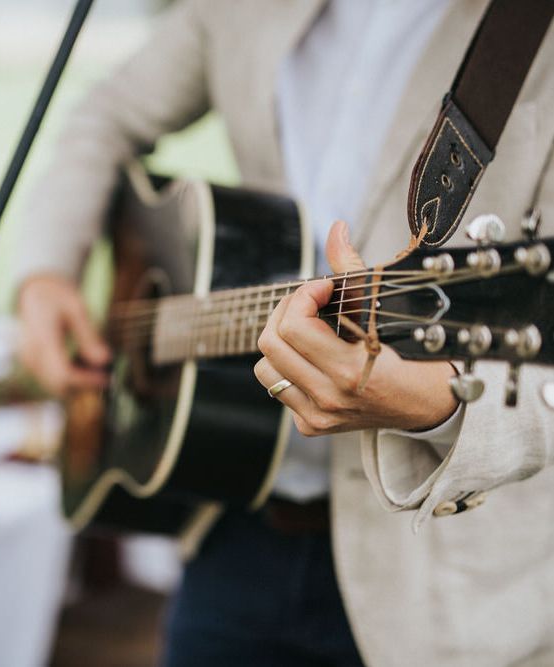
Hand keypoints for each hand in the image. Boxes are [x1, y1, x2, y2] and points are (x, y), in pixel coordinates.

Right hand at [17, 274, 110, 394]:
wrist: (33, 290)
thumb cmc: (57, 296)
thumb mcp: (77, 309)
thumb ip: (89, 336)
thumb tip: (105, 360)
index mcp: (43, 338)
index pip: (63, 374)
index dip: (86, 381)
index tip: (106, 378)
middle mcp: (31, 353)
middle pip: (58, 385)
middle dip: (82, 385)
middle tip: (104, 374)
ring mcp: (27, 359)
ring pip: (53, 385)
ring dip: (75, 382)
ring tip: (94, 366)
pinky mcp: (29, 362)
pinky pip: (48, 379)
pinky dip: (66, 377)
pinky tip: (81, 363)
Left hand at [254, 221, 457, 435]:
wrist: (431, 404)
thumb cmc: (416, 355)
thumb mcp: (388, 309)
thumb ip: (353, 269)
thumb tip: (336, 230)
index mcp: (349, 370)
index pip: (294, 326)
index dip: (302, 295)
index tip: (322, 288)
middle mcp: (328, 397)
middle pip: (271, 344)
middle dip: (285, 311)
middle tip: (307, 302)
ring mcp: (317, 415)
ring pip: (266, 368)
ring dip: (281, 342)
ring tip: (304, 329)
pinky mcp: (312, 424)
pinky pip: (278, 389)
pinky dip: (288, 368)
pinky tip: (311, 358)